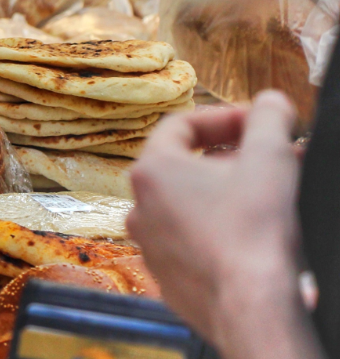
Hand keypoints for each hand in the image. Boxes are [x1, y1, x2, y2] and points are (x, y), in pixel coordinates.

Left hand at [128, 92, 322, 358]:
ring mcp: (150, 246)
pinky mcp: (168, 279)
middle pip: (184, 165)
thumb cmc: (254, 230)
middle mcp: (140, 207)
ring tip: (266, 196)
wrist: (251, 307)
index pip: (181, 124)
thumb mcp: (270, 157)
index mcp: (152, 170)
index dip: (224, 117)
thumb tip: (270, 102)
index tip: (258, 123)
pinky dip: (218, 231)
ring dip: (224, 193)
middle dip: (231, 156)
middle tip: (270, 159)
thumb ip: (268, 117)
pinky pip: (191, 242)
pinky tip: (252, 236)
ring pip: (187, 205)